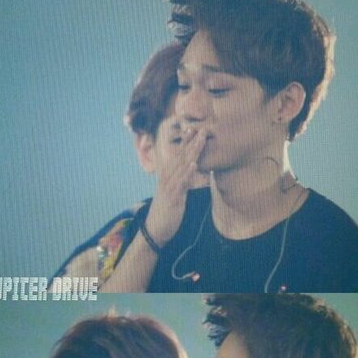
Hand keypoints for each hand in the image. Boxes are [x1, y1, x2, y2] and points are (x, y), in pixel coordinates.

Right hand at [144, 127, 207, 246]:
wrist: (155, 230)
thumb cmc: (167, 212)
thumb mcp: (174, 194)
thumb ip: (182, 182)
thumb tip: (191, 174)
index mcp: (168, 176)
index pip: (178, 155)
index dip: (186, 142)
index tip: (195, 128)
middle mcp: (167, 177)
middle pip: (181, 156)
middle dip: (192, 141)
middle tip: (202, 127)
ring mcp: (169, 186)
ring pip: (182, 165)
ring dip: (192, 151)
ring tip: (201, 138)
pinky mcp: (173, 197)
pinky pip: (181, 183)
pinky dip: (188, 173)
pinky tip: (194, 164)